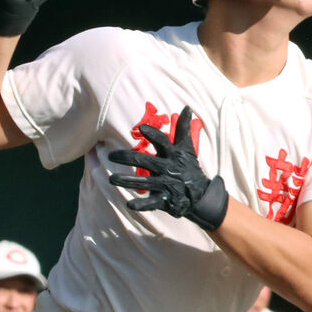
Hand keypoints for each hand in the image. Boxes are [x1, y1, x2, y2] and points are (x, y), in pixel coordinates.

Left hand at [108, 106, 227, 230]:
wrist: (201, 194)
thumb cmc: (189, 167)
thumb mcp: (187, 148)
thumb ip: (183, 128)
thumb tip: (187, 107)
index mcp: (172, 154)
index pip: (162, 142)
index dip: (153, 135)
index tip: (141, 128)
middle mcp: (167, 168)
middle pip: (145, 161)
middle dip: (126, 157)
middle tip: (110, 155)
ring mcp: (166, 185)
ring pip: (143, 182)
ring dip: (126, 180)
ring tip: (111, 179)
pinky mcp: (165, 200)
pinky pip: (151, 202)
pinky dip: (141, 204)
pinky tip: (129, 204)